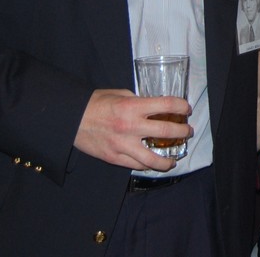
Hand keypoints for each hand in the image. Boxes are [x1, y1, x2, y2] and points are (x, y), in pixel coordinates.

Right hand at [74, 89, 191, 170]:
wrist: (71, 119)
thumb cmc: (95, 103)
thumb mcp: (120, 94)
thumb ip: (139, 101)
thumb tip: (155, 107)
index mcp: (132, 107)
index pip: (166, 105)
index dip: (181, 106)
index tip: (186, 108)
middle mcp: (130, 126)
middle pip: (166, 131)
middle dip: (183, 132)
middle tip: (187, 131)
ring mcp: (122, 145)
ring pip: (153, 159)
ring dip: (168, 160)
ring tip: (175, 159)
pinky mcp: (114, 158)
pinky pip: (136, 165)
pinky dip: (148, 165)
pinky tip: (154, 163)